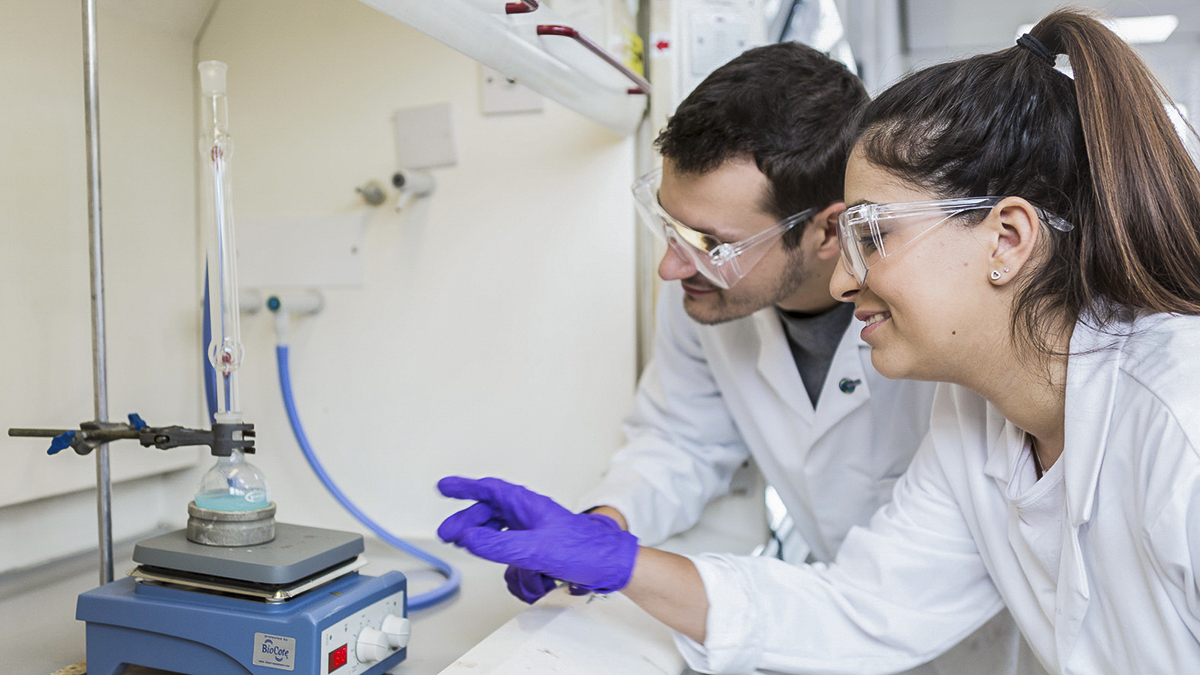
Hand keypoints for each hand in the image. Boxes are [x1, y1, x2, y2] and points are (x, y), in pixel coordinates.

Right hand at [438, 476, 638, 593]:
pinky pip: (513, 555)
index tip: (442, 487)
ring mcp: (533, 532)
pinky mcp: (539, 549)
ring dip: (487, 544)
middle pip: (488, 513)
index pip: (489, 490)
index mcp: (528, 504)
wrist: (611, 567)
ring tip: (472, 550)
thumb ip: (500, 545)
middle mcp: (528, 515)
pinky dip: (510, 565)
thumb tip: (469, 539)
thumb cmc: (585, 550)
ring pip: (498, 534)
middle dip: (467, 523)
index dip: (464, 487)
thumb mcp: (537, 549)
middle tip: (448, 535)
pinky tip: (520, 576)